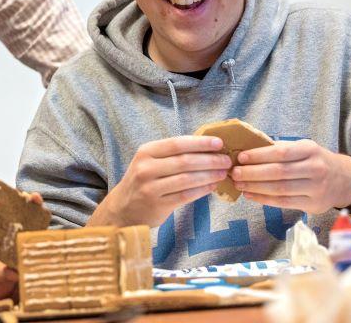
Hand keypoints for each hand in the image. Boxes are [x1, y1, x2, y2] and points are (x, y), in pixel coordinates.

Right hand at [89, 136, 230, 226]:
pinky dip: (202, 190)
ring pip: (187, 179)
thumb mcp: (149, 162)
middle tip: (227, 160)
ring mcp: (151, 188)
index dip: (200, 143)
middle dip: (210, 160)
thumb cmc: (143, 180)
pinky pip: (186, 195)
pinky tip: (212, 186)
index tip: (219, 143)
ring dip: (209, 175)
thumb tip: (207, 148)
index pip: (177, 144)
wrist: (123, 208)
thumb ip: (172, 155)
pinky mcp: (158, 205)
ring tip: (223, 173)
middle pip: (185, 161)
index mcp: (146, 152)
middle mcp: (146, 168)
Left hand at [232, 140, 350, 212]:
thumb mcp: (304, 148)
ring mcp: (316, 189)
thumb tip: (248, 149)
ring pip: (280, 189)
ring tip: (239, 184)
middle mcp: (315, 169)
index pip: (281, 152)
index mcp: (310, 150)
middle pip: (279, 172)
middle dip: (253, 173)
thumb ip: (281, 148)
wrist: (344, 180)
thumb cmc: (315, 160)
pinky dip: (264, 199)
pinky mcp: (313, 205)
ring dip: (255, 187)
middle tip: (234, 172)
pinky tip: (250, 195)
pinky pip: (284, 203)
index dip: (259, 155)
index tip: (241, 157)